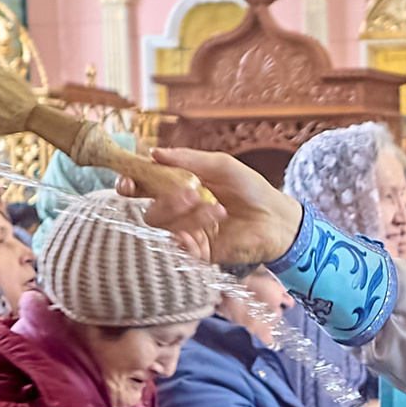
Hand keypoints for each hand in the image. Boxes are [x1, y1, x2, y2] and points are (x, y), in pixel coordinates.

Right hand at [143, 148, 302, 264]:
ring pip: (165, 228)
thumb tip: (154, 153)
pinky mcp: (200, 253)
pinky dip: (193, 231)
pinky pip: (181, 246)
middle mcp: (180, 213)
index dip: (132, 185)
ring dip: (187, 215)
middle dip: (165, 201)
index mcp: (179, 188)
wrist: (277, 218)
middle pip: (151, 212)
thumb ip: (188, 159)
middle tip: (190, 194)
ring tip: (215, 207)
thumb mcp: (221, 165)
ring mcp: (189, 234)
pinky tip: (213, 221)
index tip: (128, 184)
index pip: (145, 188)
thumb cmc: (250, 189)